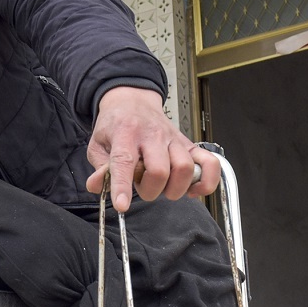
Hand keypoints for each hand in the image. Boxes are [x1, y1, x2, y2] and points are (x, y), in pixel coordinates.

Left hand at [85, 86, 219, 211]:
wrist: (133, 100)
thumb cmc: (117, 123)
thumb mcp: (97, 143)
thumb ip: (99, 167)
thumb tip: (97, 186)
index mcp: (126, 133)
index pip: (125, 161)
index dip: (123, 186)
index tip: (122, 205)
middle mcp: (153, 135)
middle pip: (160, 170)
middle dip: (150, 190)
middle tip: (142, 187)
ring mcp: (174, 140)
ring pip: (185, 169)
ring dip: (174, 188)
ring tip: (162, 186)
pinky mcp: (190, 145)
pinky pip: (210, 164)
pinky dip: (206, 182)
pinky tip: (191, 189)